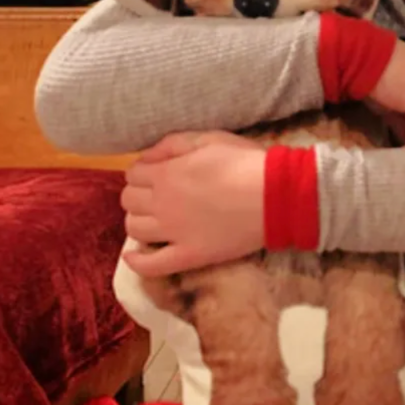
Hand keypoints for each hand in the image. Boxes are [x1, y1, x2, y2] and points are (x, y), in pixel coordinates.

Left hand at [120, 131, 265, 277]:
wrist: (275, 196)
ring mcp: (174, 233)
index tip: (159, 172)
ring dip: (139, 220)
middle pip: (129, 200)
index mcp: (166, 174)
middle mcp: (162, 204)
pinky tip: (133, 255)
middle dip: (139, 193)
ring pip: (134, 228)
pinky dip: (136, 262)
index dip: (144, 171)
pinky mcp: (189, 256)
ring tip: (156, 218)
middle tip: (159, 194)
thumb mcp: (210, 139)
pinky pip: (151, 266)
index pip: (134, 173)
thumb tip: (147, 156)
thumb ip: (173, 143)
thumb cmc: (246, 162)